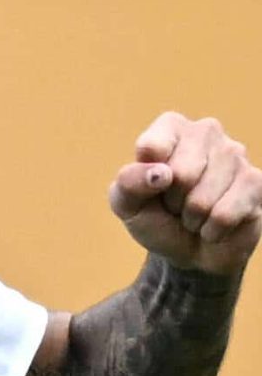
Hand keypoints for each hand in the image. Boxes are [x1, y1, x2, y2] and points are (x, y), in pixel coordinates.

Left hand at [109, 112, 261, 275]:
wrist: (188, 249)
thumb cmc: (155, 217)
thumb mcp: (126, 202)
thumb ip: (129, 182)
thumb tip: (161, 173)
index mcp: (171, 126)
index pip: (152, 148)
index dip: (146, 179)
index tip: (151, 186)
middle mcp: (207, 131)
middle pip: (181, 173)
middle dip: (173, 200)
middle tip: (175, 204)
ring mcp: (236, 155)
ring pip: (203, 197)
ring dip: (192, 217)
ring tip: (194, 213)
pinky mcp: (256, 182)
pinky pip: (225, 214)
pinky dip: (212, 229)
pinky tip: (213, 224)